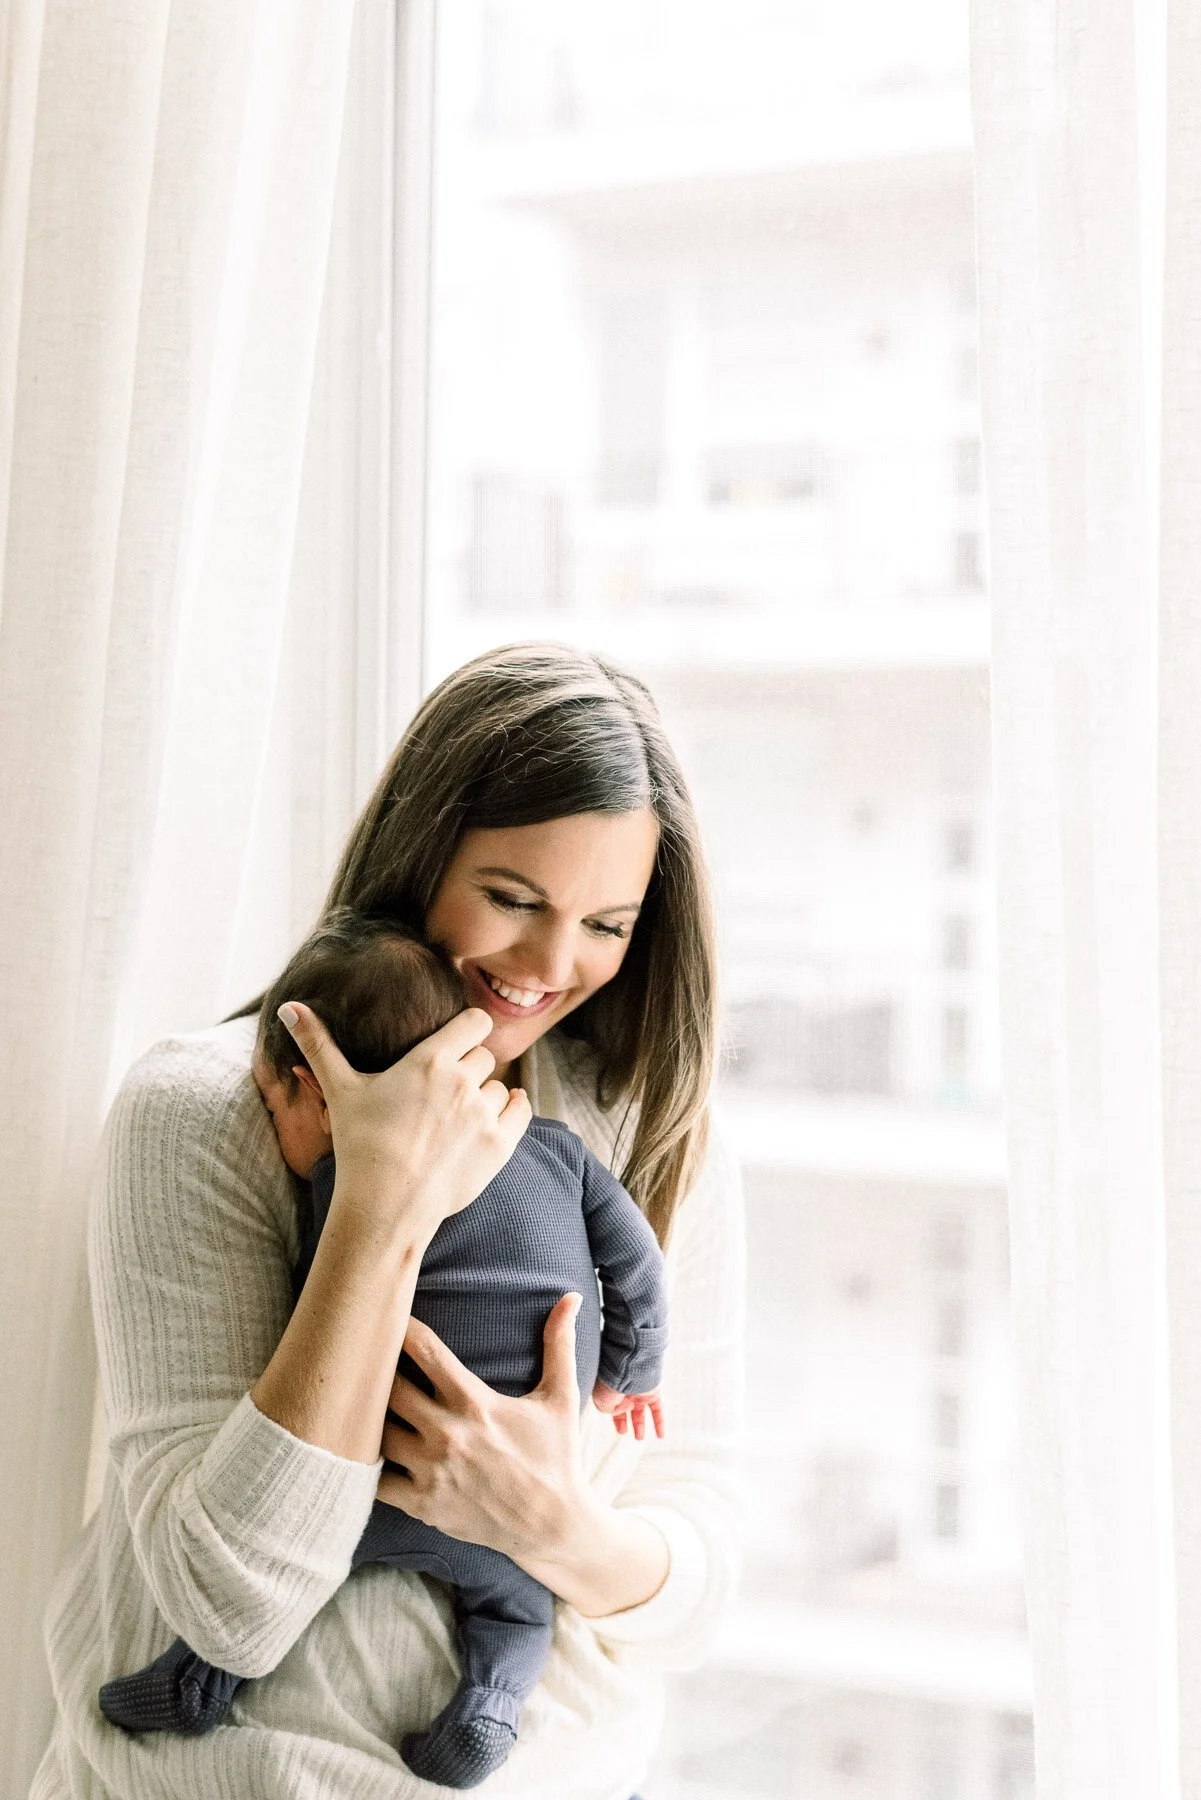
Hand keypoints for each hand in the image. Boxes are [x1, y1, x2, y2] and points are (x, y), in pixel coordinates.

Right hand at [277, 1001, 530, 1238]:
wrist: (384, 1206)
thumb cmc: (359, 1145)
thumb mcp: (340, 1090)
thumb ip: (318, 1044)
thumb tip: (288, 1007)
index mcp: (430, 1060)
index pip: (474, 1022)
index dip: (468, 1030)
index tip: (457, 1042)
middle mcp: (463, 1082)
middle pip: (484, 1057)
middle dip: (469, 1069)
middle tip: (444, 1092)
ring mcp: (484, 1114)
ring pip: (499, 1087)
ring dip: (485, 1096)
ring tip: (457, 1117)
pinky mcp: (500, 1145)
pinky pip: (521, 1111)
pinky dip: (513, 1111)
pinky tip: (497, 1115)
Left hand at [377, 1295, 594, 1563]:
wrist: (554, 1525)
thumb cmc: (557, 1456)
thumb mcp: (561, 1397)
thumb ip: (559, 1344)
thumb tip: (571, 1297)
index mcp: (475, 1403)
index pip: (425, 1351)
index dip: (401, 1328)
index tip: (388, 1315)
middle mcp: (447, 1435)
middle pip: (387, 1389)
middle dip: (375, 1370)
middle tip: (362, 1356)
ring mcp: (431, 1472)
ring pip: (375, 1434)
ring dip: (368, 1418)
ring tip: (358, 1401)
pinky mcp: (422, 1505)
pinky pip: (375, 1481)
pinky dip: (368, 1464)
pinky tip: (367, 1450)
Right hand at [592, 1380, 664, 1440]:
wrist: (628, 1367)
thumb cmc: (610, 1381)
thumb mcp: (602, 1401)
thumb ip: (610, 1411)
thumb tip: (626, 1411)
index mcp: (610, 1388)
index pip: (612, 1406)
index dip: (615, 1418)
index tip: (618, 1429)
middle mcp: (625, 1389)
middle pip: (626, 1408)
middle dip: (625, 1421)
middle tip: (624, 1432)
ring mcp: (639, 1390)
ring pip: (641, 1410)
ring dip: (640, 1425)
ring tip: (639, 1438)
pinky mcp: (653, 1392)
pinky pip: (658, 1409)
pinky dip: (659, 1423)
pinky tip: (660, 1436)